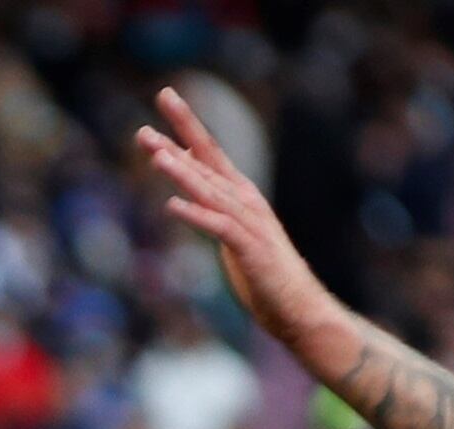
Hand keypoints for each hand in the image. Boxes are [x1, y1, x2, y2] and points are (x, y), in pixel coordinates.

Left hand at [136, 88, 345, 360]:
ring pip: (209, 190)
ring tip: (156, 154)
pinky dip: (195, 215)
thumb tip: (188, 184)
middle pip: (207, 160)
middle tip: (162, 98)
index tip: (166, 96)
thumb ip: (212, 205)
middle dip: (181, 131)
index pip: (209, 152)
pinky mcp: (249, 248)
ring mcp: (249, 223)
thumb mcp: (231, 231)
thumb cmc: (263, 273)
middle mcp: (245, 200)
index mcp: (240, 194)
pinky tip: (172, 205)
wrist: (297, 307)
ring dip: (182, 171)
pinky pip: (218, 228)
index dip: (185, 125)